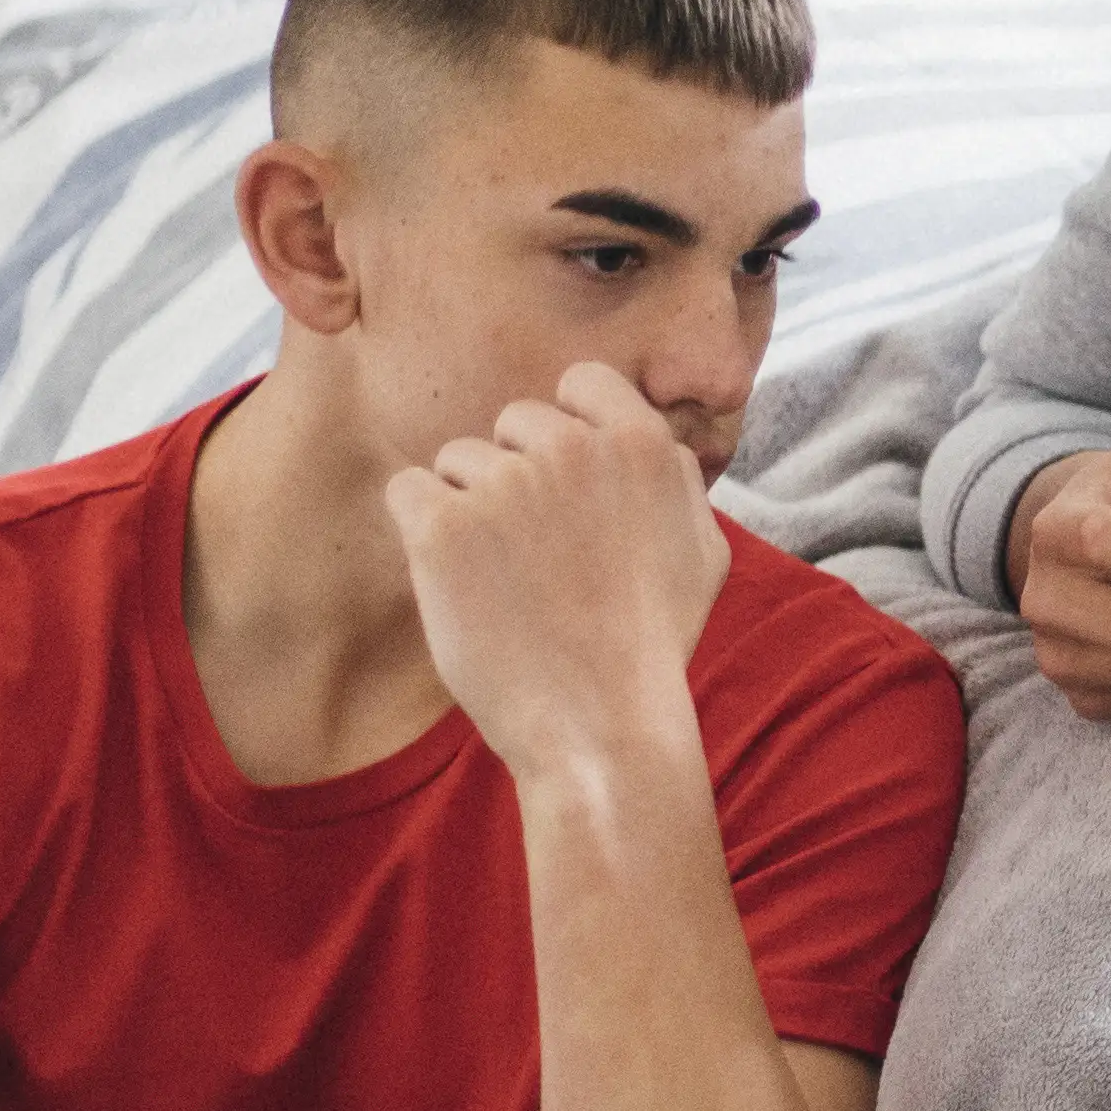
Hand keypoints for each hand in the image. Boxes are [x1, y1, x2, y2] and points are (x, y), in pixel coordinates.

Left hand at [389, 359, 730, 775]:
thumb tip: (656, 442)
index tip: (566, 486)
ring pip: (458, 460)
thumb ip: (678, 480)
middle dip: (516, 475)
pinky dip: (420, 532)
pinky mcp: (442, 528)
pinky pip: (407, 492)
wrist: (599, 727)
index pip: (579, 383)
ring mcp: (503, 486)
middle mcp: (572, 449)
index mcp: (641, 444)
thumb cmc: (653, 647)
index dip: (566, 431)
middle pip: (512, 423)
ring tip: (504, 581)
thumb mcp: (703, 553)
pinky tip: (456, 583)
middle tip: (537, 553)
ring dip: (470, 509)